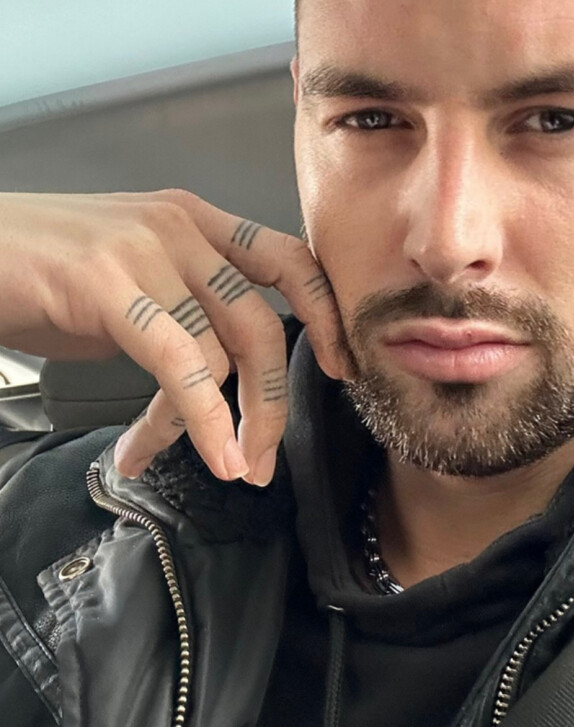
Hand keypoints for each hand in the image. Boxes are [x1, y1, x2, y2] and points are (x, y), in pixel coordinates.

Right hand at [0, 190, 348, 484]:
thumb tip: (221, 384)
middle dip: (273, 400)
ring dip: (233, 424)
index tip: (339, 365)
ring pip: (224, 351)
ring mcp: (147, 250)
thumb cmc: (44, 274)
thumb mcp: (137, 286)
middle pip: (261, 322)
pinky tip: (214, 454)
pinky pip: (182, 363)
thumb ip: (187, 317)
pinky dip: (205, 419)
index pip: (288, 259)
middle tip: (266, 456)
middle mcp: (182, 228)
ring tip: (230, 467)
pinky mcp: (110, 282)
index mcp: (197, 222)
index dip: (323, 313)